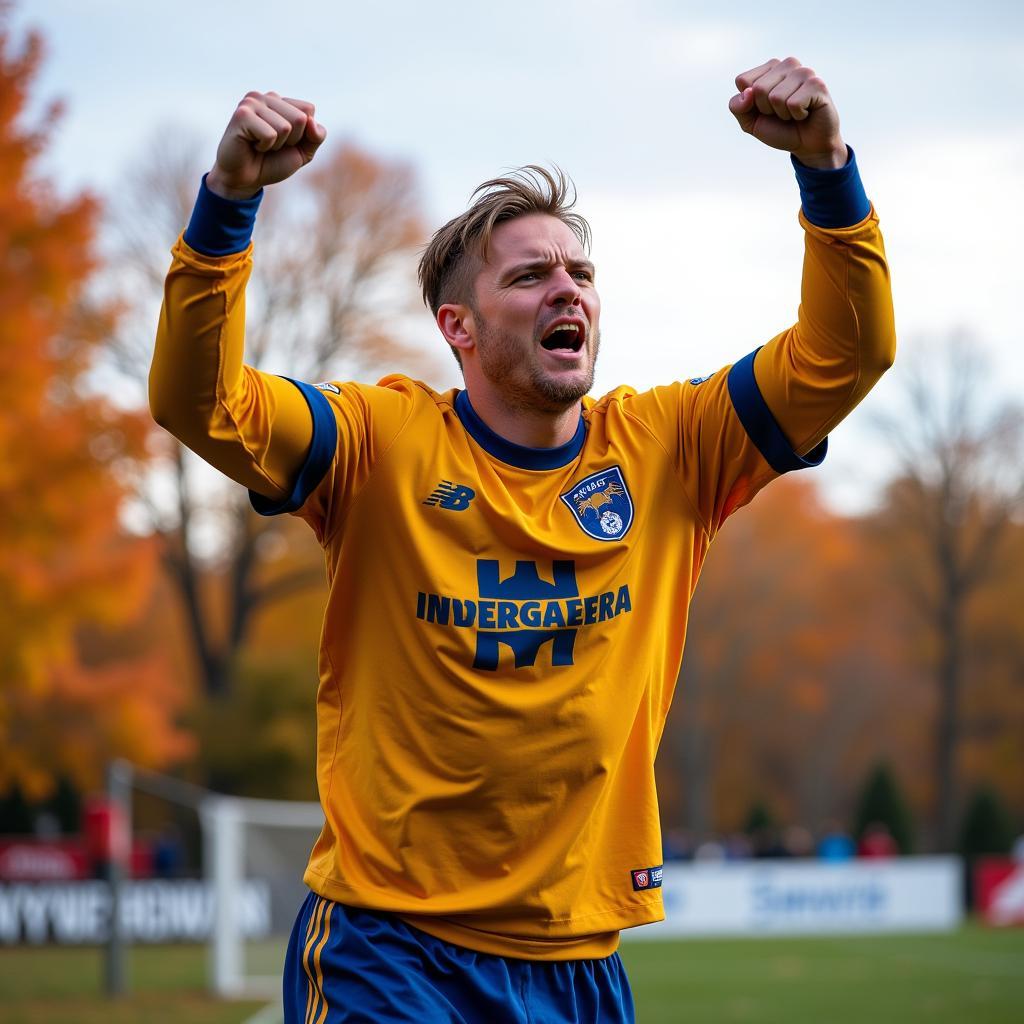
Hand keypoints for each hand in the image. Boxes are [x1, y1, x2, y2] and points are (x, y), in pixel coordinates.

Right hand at [206, 92, 326, 199]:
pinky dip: (265, 147)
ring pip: (286, 127)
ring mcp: (252, 103)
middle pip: (300, 118)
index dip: (302, 134)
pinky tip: (252, 145)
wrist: (246, 179)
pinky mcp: (242, 115)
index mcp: (281, 101)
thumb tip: (311, 121)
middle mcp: (266, 97)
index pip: (308, 109)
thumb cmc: (272, 162)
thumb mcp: (303, 152)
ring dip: (276, 145)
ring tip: (261, 145)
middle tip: (272, 145)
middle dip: (291, 140)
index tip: (285, 141)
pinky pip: (270, 134)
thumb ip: (316, 136)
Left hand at [728, 58, 846, 168]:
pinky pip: (794, 104)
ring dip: (782, 114)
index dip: (750, 103)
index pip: (742, 81)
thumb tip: (748, 92)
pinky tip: (806, 112)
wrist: (807, 145)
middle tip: (782, 113)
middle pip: (758, 88)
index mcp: (769, 68)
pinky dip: (797, 115)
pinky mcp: (817, 84)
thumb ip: (737, 107)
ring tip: (794, 112)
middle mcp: (787, 64)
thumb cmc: (779, 129)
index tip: (766, 109)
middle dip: (766, 109)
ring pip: (776, 97)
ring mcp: (803, 72)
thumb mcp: (750, 121)